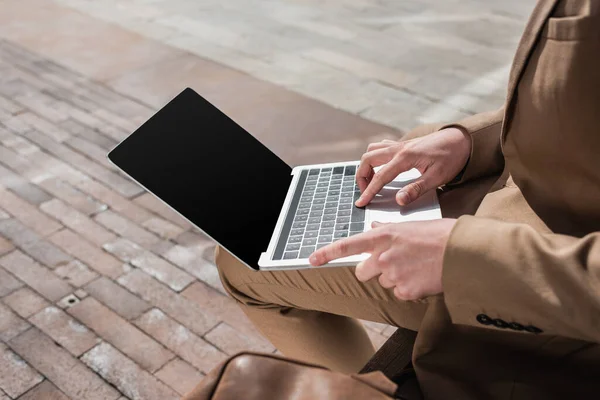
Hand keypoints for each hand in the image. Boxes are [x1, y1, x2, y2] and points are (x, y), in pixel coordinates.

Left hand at [309, 219, 456, 299]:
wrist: (464, 253)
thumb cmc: (442, 235)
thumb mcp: (411, 226)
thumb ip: (389, 230)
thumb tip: (375, 229)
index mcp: (384, 236)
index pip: (348, 245)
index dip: (327, 253)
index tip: (312, 259)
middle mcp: (384, 256)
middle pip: (363, 272)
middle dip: (373, 270)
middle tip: (394, 264)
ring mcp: (393, 275)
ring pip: (384, 282)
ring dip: (395, 278)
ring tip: (417, 267)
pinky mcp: (405, 291)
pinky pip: (400, 293)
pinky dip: (409, 288)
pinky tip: (423, 277)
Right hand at [355, 127, 470, 206]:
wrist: (462, 139)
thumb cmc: (452, 157)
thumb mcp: (437, 177)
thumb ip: (416, 189)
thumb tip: (399, 200)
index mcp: (405, 157)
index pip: (380, 176)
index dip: (369, 191)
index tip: (361, 202)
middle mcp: (399, 148)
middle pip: (368, 159)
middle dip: (362, 177)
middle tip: (366, 192)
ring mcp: (400, 144)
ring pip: (372, 150)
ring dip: (366, 165)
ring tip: (371, 180)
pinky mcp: (404, 144)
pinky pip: (381, 147)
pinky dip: (375, 157)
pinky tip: (382, 167)